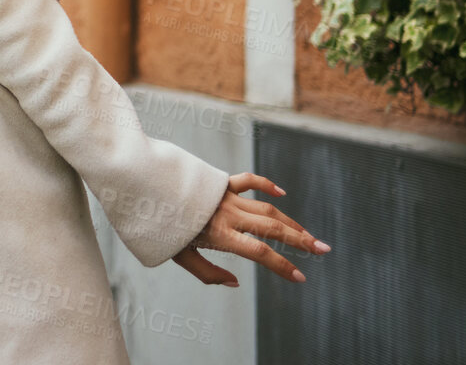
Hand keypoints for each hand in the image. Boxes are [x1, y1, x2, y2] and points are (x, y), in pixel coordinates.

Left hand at [171, 172, 327, 287]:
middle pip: (273, 227)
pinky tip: (282, 194)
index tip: (300, 276)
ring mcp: (226, 195)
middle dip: (300, 240)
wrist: (142, 186)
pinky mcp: (220, 182)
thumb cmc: (158, 226)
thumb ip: (208, 273)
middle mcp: (227, 214)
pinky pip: (248, 181)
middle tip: (323, 250)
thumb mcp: (179, 256)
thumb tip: (235, 284)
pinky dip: (267, 186)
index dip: (282, 265)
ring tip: (308, 234)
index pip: (260, 252)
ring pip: (266, 208)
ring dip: (290, 221)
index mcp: (219, 234)